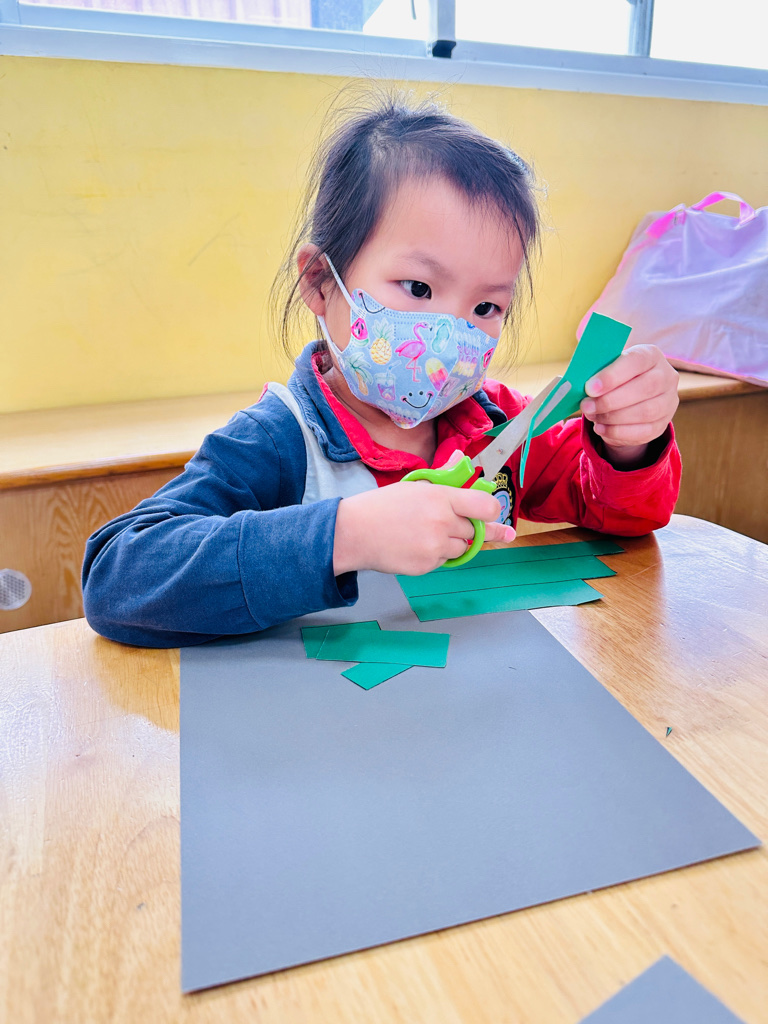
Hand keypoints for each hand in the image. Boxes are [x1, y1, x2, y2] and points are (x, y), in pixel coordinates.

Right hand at [333, 473, 513, 575]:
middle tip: (445, 523)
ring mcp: (436, 547)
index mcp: (441, 497)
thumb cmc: (383, 506)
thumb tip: (462, 460)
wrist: (355, 533)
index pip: (485, 507)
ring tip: (425, 533)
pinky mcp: (427, 565)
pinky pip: (444, 561)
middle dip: (466, 527)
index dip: (492, 512)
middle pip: (475, 530)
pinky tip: (416, 545)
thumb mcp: (414, 485)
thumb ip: (443, 476)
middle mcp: (442, 522)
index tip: (492, 516)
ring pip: (462, 548)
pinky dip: (436, 556)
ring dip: (452, 542)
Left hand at [580, 345, 678, 466]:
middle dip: (610, 400)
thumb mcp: (606, 370)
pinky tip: (601, 428)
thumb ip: (594, 374)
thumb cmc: (615, 380)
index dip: (612, 375)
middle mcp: (666, 377)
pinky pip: (643, 432)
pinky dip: (617, 432)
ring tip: (592, 416)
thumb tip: (570, 383)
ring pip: (645, 412)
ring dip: (613, 417)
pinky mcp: (662, 425)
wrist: (631, 400)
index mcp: (651, 355)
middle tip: (586, 406)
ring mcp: (668, 402)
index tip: (590, 388)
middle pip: (644, 388)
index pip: (636, 361)